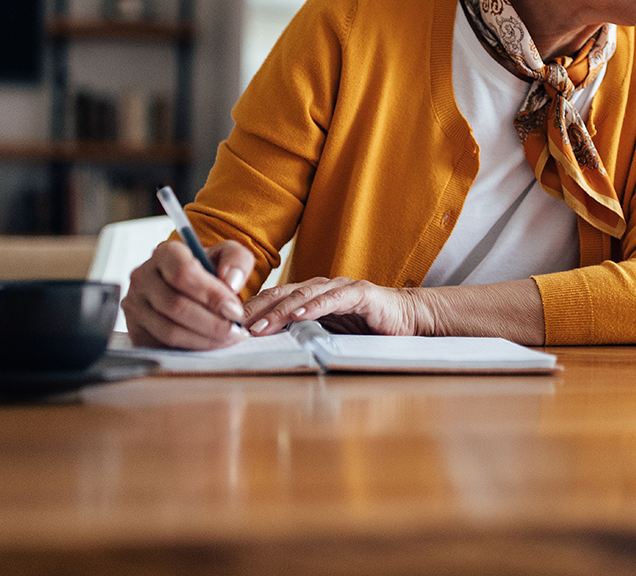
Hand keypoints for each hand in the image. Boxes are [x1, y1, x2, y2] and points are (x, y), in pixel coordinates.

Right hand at [123, 239, 253, 349]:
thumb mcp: (226, 256)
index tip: (235, 310)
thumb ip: (237, 260)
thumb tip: (231, 282)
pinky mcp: (135, 331)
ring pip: (169, 330)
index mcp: (165, 253)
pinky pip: (162, 346)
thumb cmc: (207, 272)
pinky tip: (211, 345)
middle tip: (236, 331)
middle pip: (176, 305)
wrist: (187, 290)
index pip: (182, 272)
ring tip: (228, 339)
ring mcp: (135, 305)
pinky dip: (191, 349)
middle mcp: (143, 277)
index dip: (211, 294)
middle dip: (212, 323)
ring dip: (204, 340)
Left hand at [243, 277, 422, 336]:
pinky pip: (334, 299)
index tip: (228, 325)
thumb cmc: (367, 327)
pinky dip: (316, 306)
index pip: (273, 299)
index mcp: (310, 296)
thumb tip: (267, 347)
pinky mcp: (362, 295)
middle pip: (281, 294)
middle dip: (256, 310)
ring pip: (303, 295)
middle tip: (234, 326)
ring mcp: (341, 289)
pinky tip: (299, 315)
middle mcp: (322, 288)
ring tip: (260, 326)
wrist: (408, 320)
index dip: (251, 310)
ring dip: (279, 311)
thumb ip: (302, 334)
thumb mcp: (328, 333)